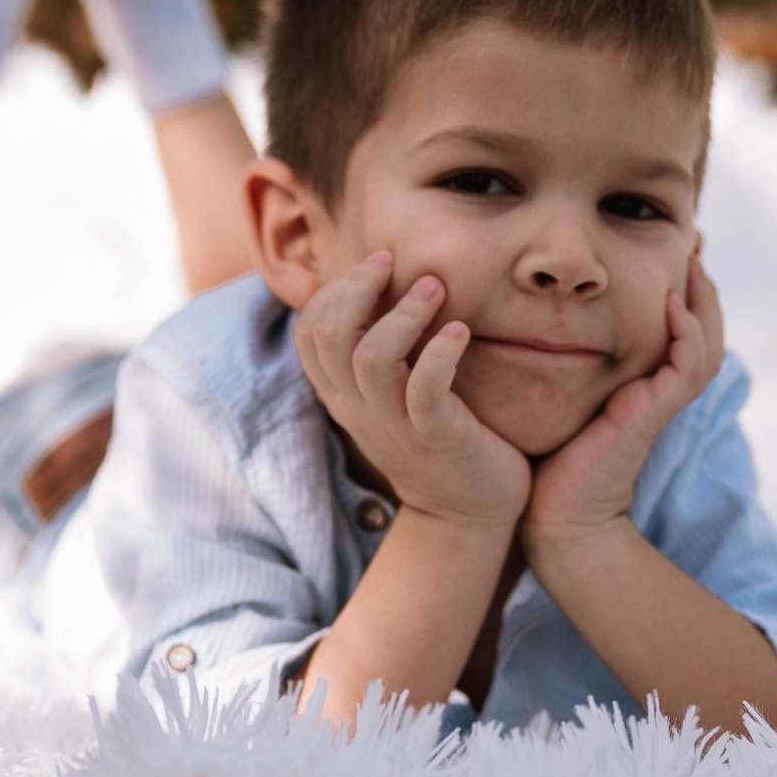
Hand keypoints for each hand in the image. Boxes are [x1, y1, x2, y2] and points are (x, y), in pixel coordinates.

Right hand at [294, 253, 530, 531]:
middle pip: (331, 336)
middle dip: (358, 287)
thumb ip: (378, 352)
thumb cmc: (437, 438)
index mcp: (343, 395)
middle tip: (393, 261)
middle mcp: (359, 408)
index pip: (309, 334)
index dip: (333, 291)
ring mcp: (395, 425)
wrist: (467, 515)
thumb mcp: (393, 396)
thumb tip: (381, 287)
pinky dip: (441, 352)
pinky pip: (425, 390)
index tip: (374, 266)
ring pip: (372, 358)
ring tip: (434, 286)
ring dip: (403, 313)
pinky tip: (460, 331)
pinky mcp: (437, 438)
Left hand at [524, 256, 724, 566]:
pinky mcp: (652, 414)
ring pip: (706, 343)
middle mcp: (659, 389)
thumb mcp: (557, 394)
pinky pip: (685, 367)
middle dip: (703, 284)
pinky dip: (685, 333)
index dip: (682, 289)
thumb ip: (557, 359)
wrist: (555, 515)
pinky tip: (670, 303)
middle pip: (705, 328)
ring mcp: (660, 402)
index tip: (672, 245)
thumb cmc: (548, 456)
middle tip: (696, 240)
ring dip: (704, 300)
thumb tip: (529, 315)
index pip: (678, 326)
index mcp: (643, 382)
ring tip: (692, 260)